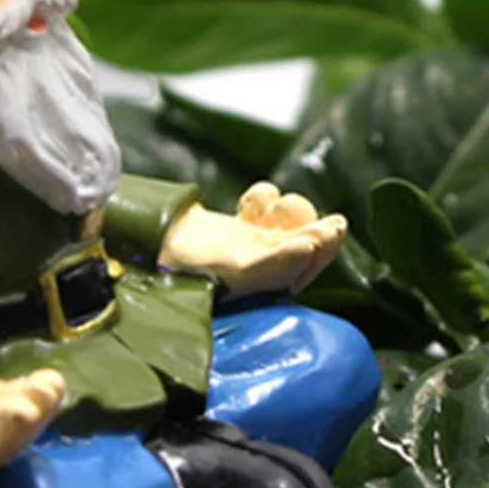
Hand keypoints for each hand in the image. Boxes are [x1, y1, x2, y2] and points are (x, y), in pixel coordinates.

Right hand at [159, 182, 346, 297]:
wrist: (155, 242)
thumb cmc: (194, 265)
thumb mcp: (240, 268)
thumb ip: (276, 262)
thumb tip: (312, 249)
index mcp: (267, 287)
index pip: (307, 268)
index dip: (324, 250)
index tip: (332, 230)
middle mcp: (264, 268)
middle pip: (305, 242)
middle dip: (315, 228)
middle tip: (333, 222)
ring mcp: (253, 244)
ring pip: (288, 219)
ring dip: (286, 208)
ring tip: (272, 207)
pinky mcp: (240, 224)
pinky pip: (264, 205)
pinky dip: (260, 199)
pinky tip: (248, 206)